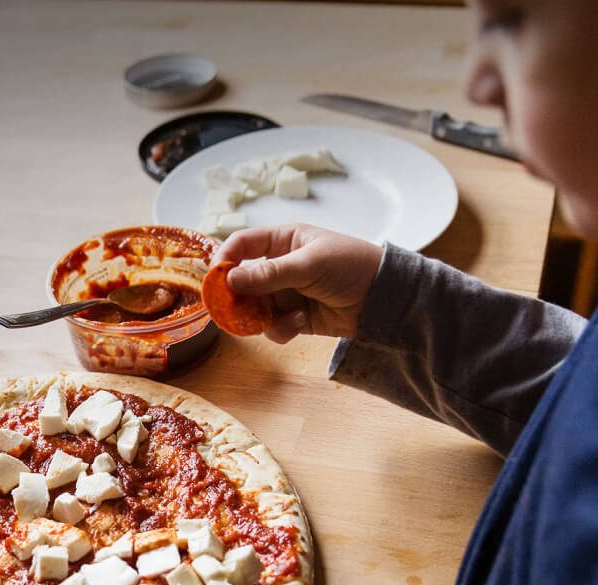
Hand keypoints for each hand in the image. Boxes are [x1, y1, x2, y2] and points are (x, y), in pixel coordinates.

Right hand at [212, 224, 383, 343]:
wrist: (383, 298)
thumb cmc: (351, 266)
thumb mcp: (309, 265)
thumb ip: (269, 274)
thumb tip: (230, 279)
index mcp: (283, 241)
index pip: (242, 244)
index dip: (225, 259)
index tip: (214, 279)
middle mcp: (280, 266)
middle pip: (242, 282)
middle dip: (238, 298)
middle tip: (232, 312)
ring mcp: (286, 293)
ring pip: (255, 309)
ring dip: (261, 318)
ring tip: (278, 319)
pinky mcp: (294, 318)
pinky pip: (273, 326)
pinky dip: (280, 329)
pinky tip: (299, 324)